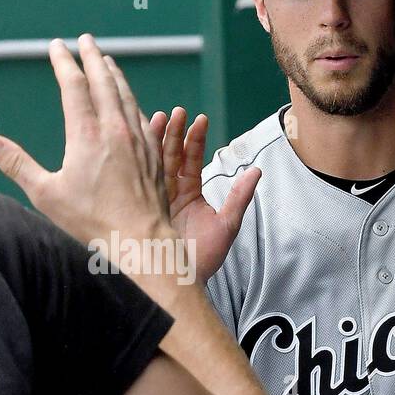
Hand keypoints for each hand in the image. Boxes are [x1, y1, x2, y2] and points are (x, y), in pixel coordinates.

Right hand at [0, 34, 170, 248]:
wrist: (140, 239)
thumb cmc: (92, 221)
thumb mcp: (46, 194)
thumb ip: (17, 164)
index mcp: (86, 135)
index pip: (74, 86)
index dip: (64, 63)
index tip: (57, 46)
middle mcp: (114, 129)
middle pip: (104, 81)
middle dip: (93, 57)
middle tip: (86, 40)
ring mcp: (137, 139)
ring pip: (126, 94)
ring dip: (115, 74)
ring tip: (108, 61)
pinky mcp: (152, 153)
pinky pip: (142, 115)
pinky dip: (132, 99)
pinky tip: (130, 101)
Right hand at [153, 107, 259, 284]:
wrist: (178, 283)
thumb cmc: (202, 259)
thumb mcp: (226, 226)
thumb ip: (239, 198)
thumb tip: (256, 172)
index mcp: (189, 195)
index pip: (191, 161)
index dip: (195, 140)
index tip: (199, 119)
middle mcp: (169, 194)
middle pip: (171, 157)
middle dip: (173, 133)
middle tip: (176, 112)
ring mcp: (152, 199)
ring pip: (153, 164)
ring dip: (156, 140)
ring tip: (159, 117)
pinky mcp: (139, 207)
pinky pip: (139, 179)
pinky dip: (139, 159)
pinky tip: (138, 140)